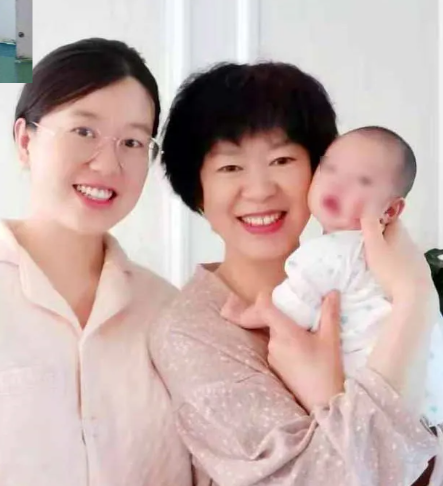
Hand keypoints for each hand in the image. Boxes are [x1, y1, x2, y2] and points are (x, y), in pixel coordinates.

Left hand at [227, 291, 344, 412]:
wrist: (322, 403)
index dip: (267, 296)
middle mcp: (273, 343)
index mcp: (284, 333)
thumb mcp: (332, 339)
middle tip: (302, 313)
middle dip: (285, 314)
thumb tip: (332, 291)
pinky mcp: (275, 367)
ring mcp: (272, 356)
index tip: (280, 293)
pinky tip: (303, 349)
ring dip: (287, 330)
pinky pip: (278, 346)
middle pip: (272, 319)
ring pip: (276, 333)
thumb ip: (330, 313)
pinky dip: (287, 343)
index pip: (264, 307)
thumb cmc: (327, 369)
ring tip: (306, 332)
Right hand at [361, 215, 434, 303]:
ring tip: (374, 259)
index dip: (376, 217)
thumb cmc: (390, 268)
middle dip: (380, 234)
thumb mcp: (374, 245)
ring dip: (388, 249)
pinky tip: (389, 270)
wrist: (414, 294)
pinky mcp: (418, 269)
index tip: (364, 225)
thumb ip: (369, 225)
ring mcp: (416, 255)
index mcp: (399, 231)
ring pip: (398, 246)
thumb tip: (366, 206)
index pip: (389, 216)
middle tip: (365, 243)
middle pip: (393, 232)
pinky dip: (395, 261)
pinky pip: (403, 259)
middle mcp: (410, 240)